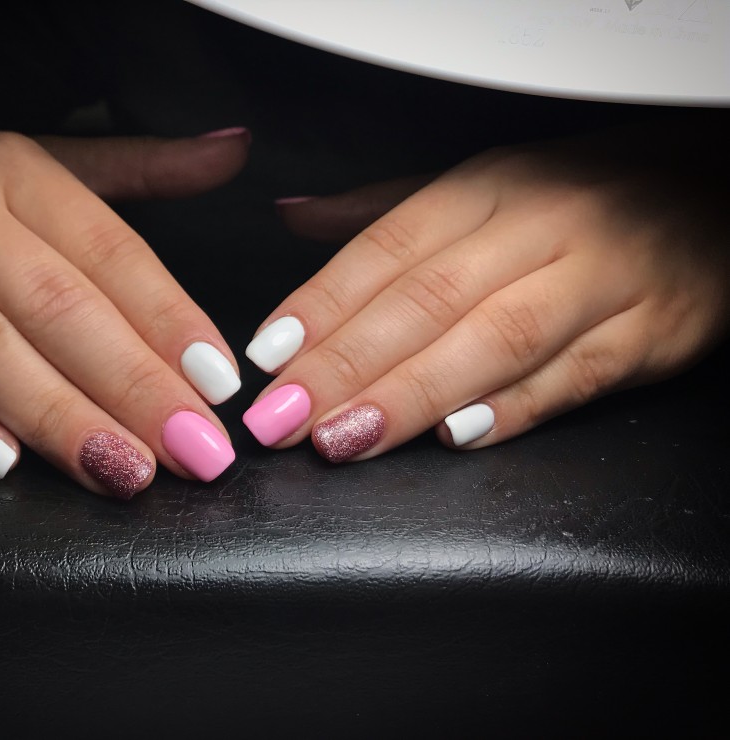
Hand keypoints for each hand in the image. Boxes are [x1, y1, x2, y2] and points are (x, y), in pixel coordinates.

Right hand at [0, 116, 250, 495]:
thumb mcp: (35, 162)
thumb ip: (137, 168)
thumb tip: (232, 153)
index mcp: (14, 172)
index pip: (109, 250)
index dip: (170, 319)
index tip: (219, 383)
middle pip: (54, 304)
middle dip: (131, 385)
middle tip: (191, 449)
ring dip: (55, 415)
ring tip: (119, 470)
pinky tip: (1, 461)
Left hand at [243, 119, 729, 460]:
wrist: (709, 195)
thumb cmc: (579, 197)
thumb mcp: (480, 186)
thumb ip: (383, 212)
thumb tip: (291, 217)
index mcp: (486, 188)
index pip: (386, 249)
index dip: (322, 305)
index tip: (268, 357)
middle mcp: (539, 227)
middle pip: (429, 299)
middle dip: (346, 364)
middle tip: (284, 418)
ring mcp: (599, 280)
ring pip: (494, 340)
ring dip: (412, 393)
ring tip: (345, 437)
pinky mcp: (648, 333)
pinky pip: (574, 377)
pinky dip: (514, 408)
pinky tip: (457, 436)